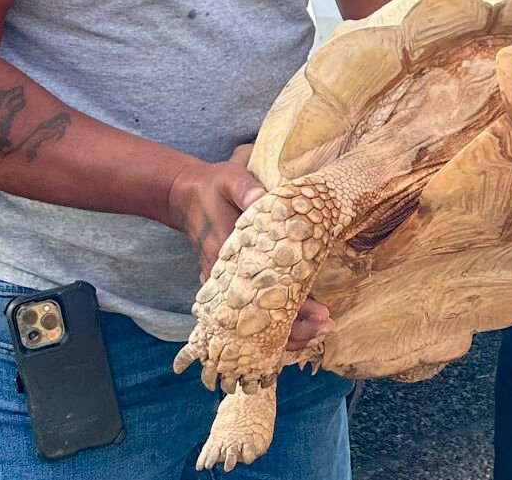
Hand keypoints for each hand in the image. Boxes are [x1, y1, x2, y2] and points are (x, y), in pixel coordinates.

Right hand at [163, 159, 334, 352]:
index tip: (320, 314)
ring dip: (287, 331)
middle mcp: (225, 279)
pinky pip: (251, 313)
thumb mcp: (230, 180)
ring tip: (319, 330)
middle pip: (259, 320)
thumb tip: (263, 199)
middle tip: (326, 327)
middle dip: (294, 330)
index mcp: (228, 255)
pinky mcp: (229, 283)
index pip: (262, 295)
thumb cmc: (214, 187)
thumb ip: (246, 189)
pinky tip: (299, 323)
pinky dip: (274, 323)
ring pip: (255, 322)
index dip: (293, 309)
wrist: (185, 195)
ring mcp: (225, 285)